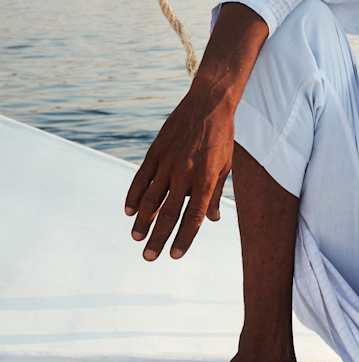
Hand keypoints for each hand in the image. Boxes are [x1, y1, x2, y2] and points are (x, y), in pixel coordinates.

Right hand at [124, 88, 234, 260]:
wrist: (209, 104)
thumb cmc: (221, 137)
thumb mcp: (226, 165)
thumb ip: (216, 193)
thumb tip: (211, 220)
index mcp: (207, 179)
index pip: (194, 217)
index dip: (184, 238)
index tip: (175, 255)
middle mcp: (186, 173)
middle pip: (169, 213)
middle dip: (158, 238)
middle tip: (148, 257)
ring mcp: (169, 162)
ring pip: (152, 198)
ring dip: (142, 221)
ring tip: (136, 237)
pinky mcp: (156, 151)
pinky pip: (142, 178)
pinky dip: (134, 195)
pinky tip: (128, 211)